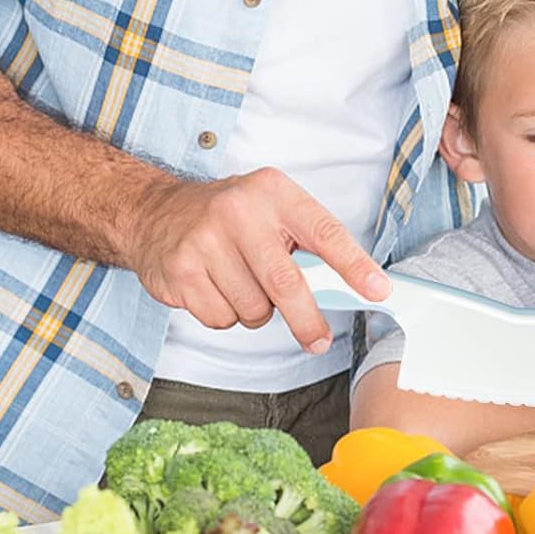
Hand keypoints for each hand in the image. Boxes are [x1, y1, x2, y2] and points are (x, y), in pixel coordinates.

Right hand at [125, 167, 390, 353]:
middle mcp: (240, 211)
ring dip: (256, 311)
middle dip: (308, 320)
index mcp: (274, 192)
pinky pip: (221, 319)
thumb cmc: (231, 217)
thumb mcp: (271, 210)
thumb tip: (348, 288)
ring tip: (241, 282)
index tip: (378, 290)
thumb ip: (305, 242)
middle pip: (286, 283)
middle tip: (319, 341)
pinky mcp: (182, 271)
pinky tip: (214, 287)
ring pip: (254, 309)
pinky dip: (225, 315)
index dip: (354, 265)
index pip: (324, 232)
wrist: (156, 213)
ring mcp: (207, 241)